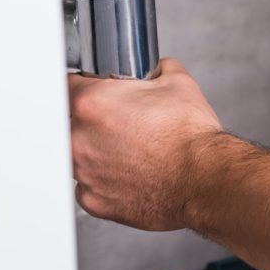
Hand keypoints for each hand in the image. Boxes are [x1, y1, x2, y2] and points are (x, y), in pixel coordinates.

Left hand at [69, 59, 222, 229]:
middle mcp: (79, 139)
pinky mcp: (92, 200)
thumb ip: (160, 68)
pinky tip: (131, 170)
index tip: (97, 89)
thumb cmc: (189, 136)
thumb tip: (159, 68)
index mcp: (93, 103)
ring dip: (97, 148)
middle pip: (71, 122)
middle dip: (93, 119)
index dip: (86, 84)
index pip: (69, 84)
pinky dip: (105, 177)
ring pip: (78, 155)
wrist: (200, 178)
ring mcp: (84, 173)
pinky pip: (89, 184)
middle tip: (124, 119)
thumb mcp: (180, 83)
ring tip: (132, 147)